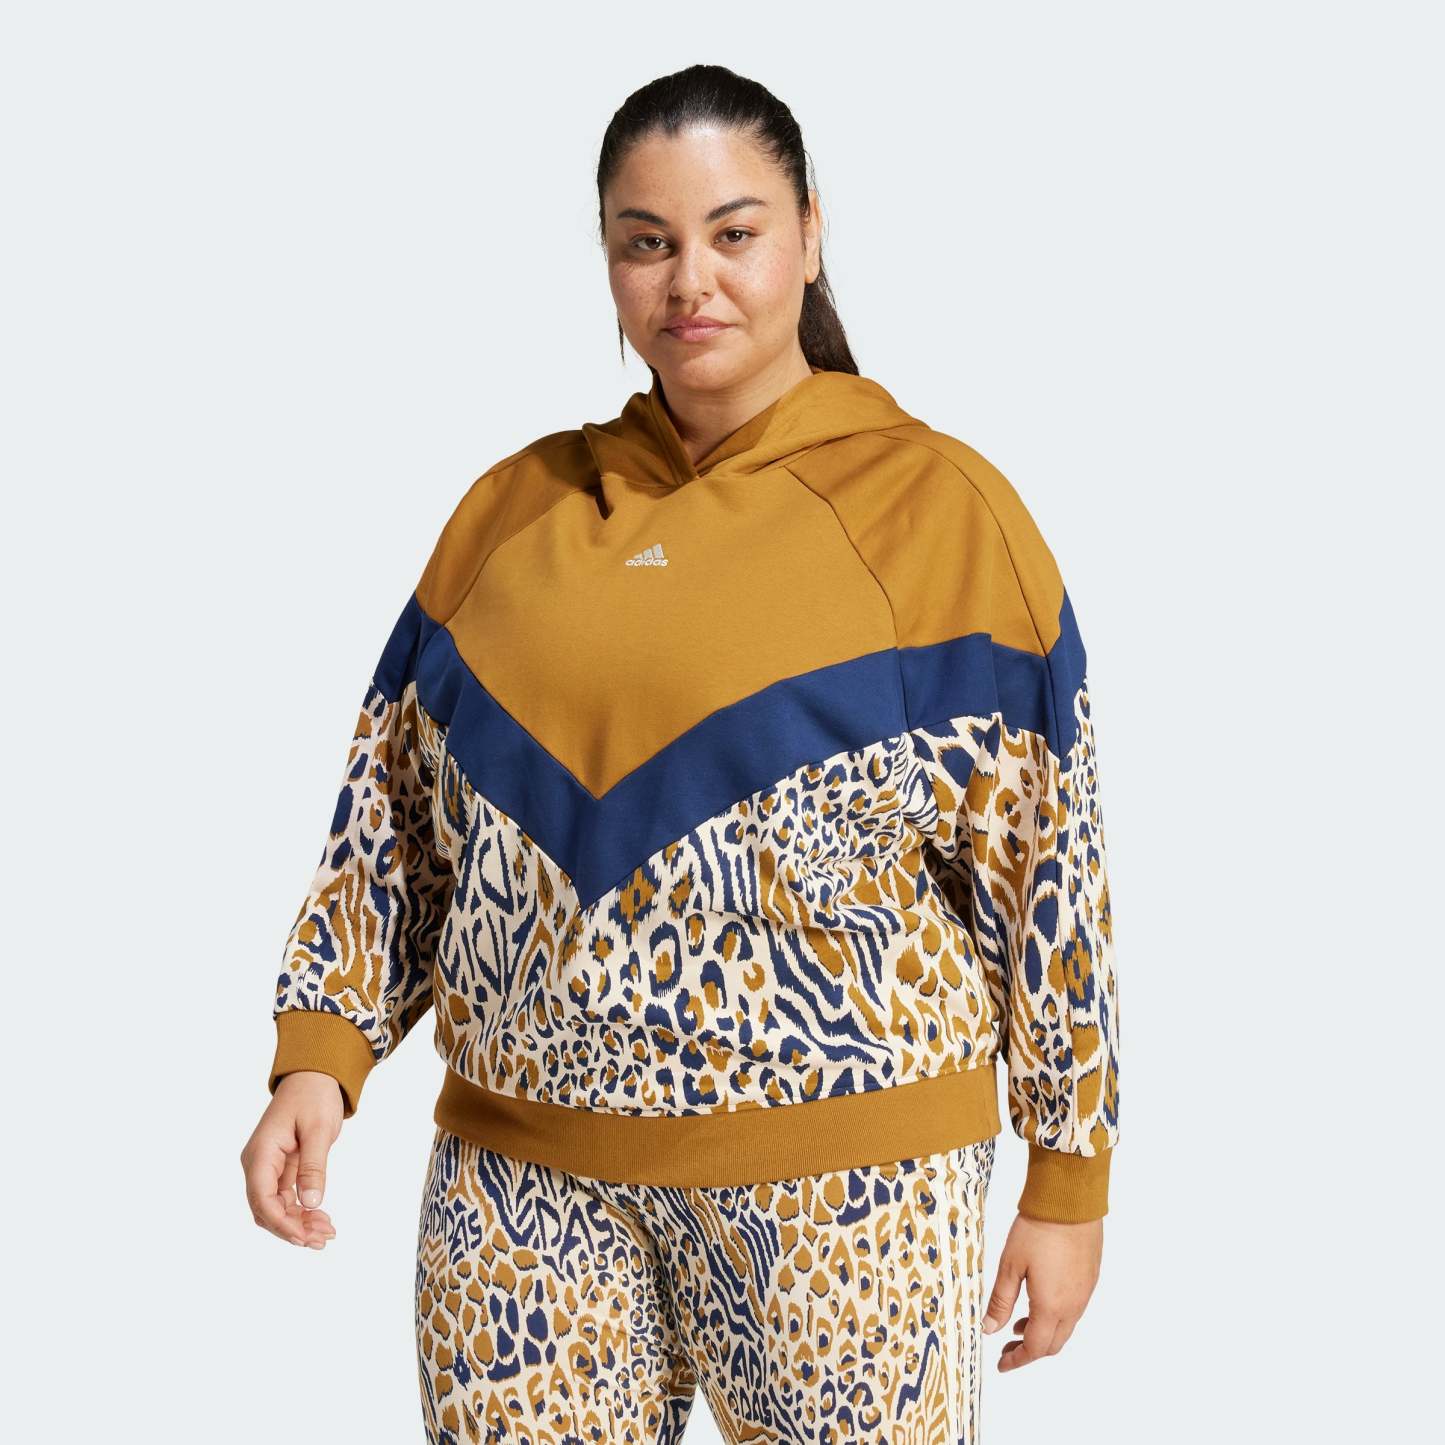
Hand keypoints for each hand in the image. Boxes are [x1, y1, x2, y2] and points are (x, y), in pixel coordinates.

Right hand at [240, 1071, 343, 1249]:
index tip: (305, 1237)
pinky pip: (286, 1198)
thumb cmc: (314, 1096)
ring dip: (298, 1223)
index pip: (262, 1199)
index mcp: (261, 1154)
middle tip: (323, 1239)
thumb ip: (314, 1166)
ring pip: (276, 1208)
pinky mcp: (281, 1168)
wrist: (314, 1076)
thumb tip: (312, 1203)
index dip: (282, 1223)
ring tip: (326, 1233)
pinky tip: (321, 1218)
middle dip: (292, 1229)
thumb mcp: (318, 1129)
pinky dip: (302, 1210)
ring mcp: (268, 1167)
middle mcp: (258, 1164)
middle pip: (267, 1210)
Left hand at [981, 1211, 1102, 1369]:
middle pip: (1052, 1344)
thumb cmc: (1037, 1230)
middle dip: (1029, 1351)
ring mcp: (1084, 1293)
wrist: (1070, 1202)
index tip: (1002, 1365)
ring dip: (1042, 1334)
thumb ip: (1000, 1301)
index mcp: (1052, 1307)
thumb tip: (989, 1330)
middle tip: (1007, 1349)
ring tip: (1017, 1326)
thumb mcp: (1010, 1265)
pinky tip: (1039, 1304)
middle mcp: (1073, 1306)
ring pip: (1064, 1329)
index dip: (1017, 1360)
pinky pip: (1073, 1311)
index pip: (1034, 1347)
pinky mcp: (1089, 1279)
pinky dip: (1055, 1318)